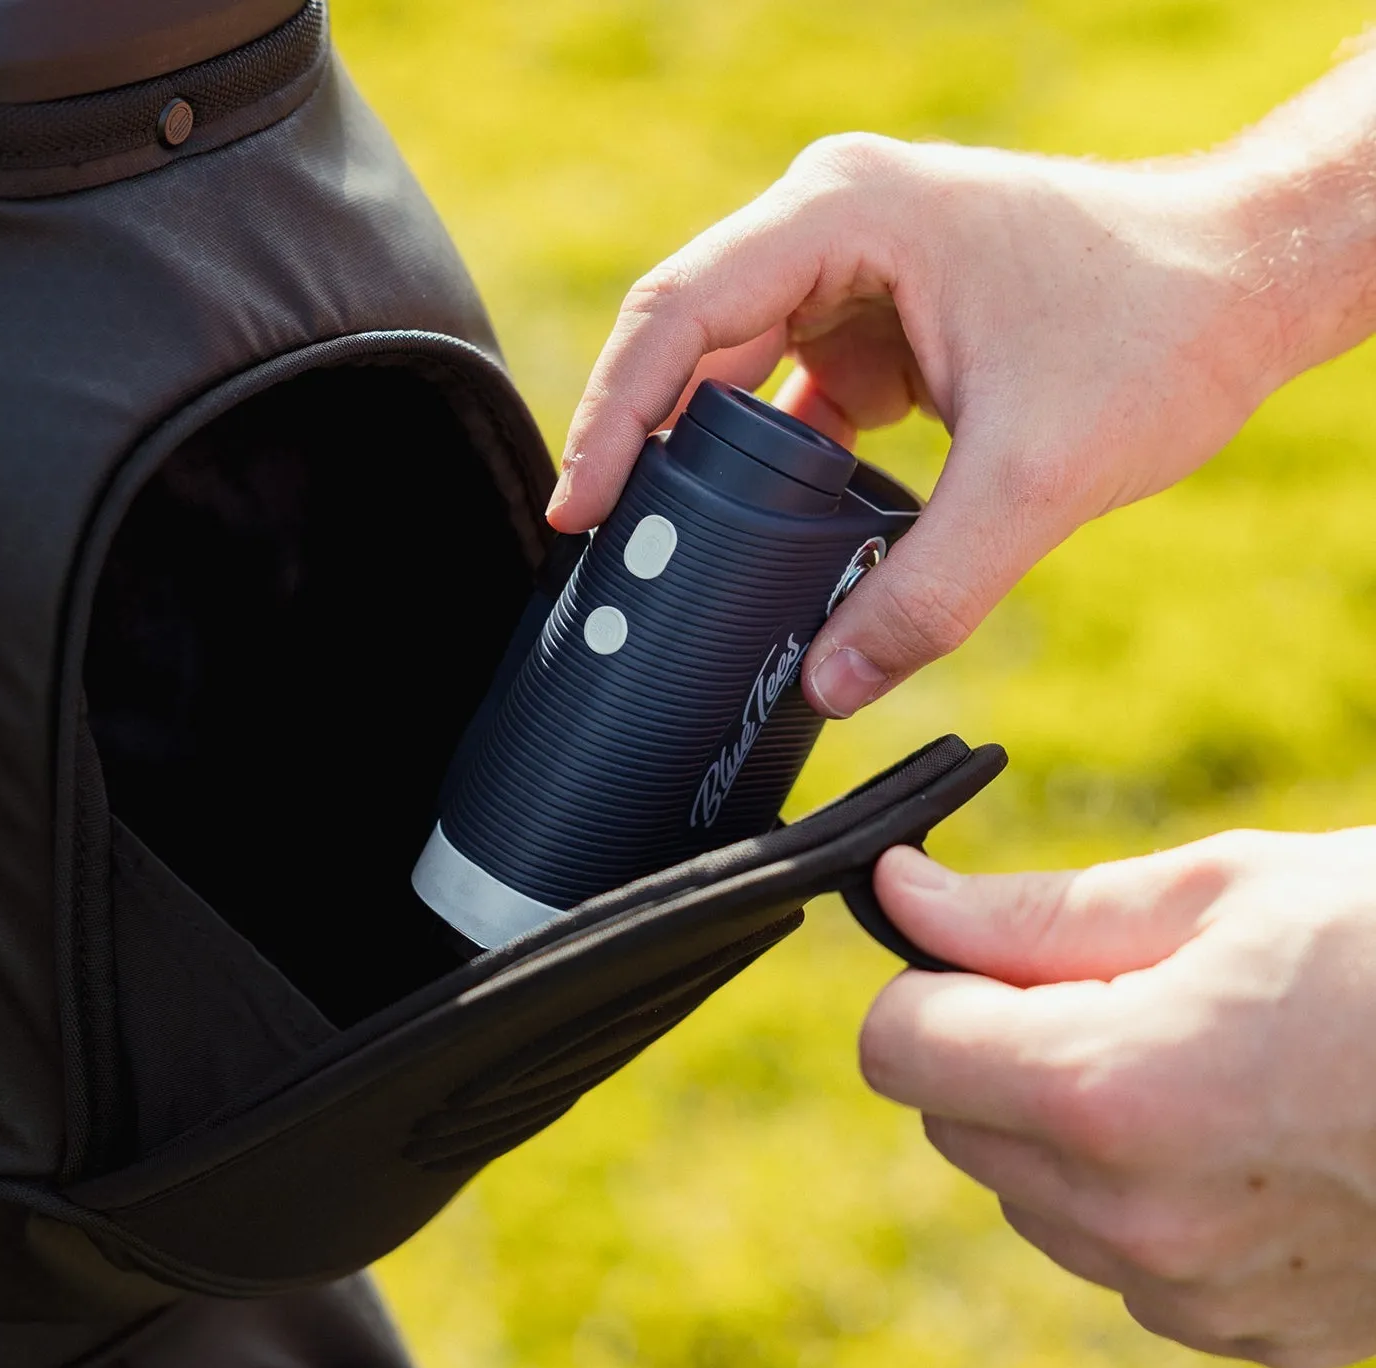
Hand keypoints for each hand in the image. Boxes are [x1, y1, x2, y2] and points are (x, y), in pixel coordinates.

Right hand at [546, 135, 1289, 717]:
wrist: (1251, 281)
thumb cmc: (1160, 328)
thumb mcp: (1037, 476)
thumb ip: (929, 592)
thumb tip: (834, 684)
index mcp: (846, 216)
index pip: (679, 314)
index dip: (613, 417)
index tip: (583, 515)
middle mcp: (832, 228)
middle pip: (688, 342)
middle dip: (642, 450)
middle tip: (607, 558)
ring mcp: (853, 276)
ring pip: (730, 375)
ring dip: (701, 467)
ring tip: (662, 560)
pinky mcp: (879, 328)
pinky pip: (787, 402)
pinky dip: (767, 474)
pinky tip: (754, 544)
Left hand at [861, 832, 1375, 1367]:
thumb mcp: (1221, 891)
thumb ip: (1029, 912)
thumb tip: (901, 893)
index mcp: (1107, 1093)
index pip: (898, 1047)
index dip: (926, 983)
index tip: (981, 951)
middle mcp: (1135, 1219)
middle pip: (954, 1123)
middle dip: (995, 1048)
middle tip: (1114, 988)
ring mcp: (1197, 1292)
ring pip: (1030, 1195)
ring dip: (1061, 1123)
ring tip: (1194, 1052)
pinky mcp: (1254, 1331)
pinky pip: (1123, 1257)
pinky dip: (1138, 1192)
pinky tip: (1238, 1129)